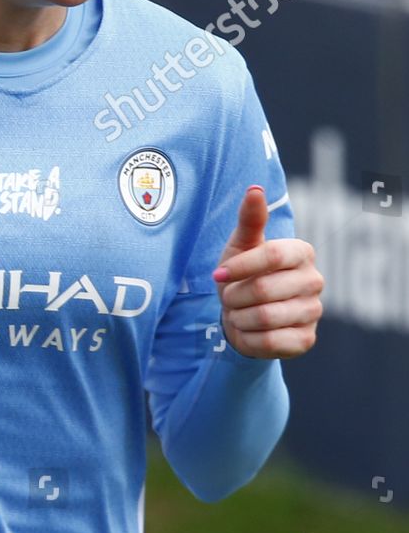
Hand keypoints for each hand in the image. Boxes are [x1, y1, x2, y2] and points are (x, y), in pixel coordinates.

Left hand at [213, 185, 323, 358]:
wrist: (243, 317)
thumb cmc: (242, 276)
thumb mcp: (241, 245)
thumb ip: (249, 219)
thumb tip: (255, 189)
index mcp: (302, 252)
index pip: (271, 254)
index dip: (239, 266)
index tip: (218, 275)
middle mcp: (315, 281)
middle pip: (263, 289)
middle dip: (234, 296)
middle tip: (229, 297)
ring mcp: (313, 312)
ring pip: (264, 318)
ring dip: (239, 317)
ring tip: (238, 313)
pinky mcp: (306, 340)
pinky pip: (269, 342)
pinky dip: (247, 338)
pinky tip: (248, 331)